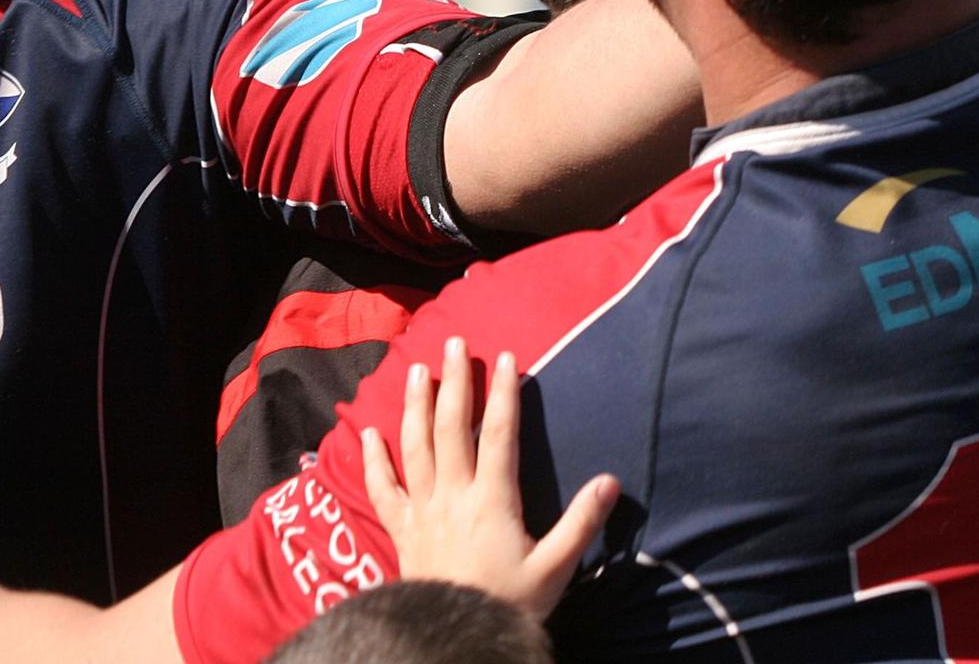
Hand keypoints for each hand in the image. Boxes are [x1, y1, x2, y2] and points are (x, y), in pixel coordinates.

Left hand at [361, 336, 617, 620]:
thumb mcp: (555, 569)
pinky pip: (382, 489)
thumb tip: (610, 482)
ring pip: (414, 446)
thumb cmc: (509, 604)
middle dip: (455, 382)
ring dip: (416, 405)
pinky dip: (373, 460)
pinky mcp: (401, 530)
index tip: (507, 358)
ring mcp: (422, 510)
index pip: (498, 434)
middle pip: (451, 427)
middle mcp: (452, 495)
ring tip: (418, 370)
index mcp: (492, 500)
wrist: (454, 638)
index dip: (503, 394)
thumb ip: (581, 523)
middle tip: (455, 343)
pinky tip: (368, 433)